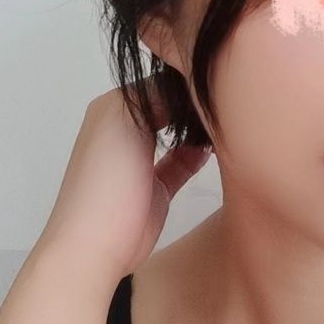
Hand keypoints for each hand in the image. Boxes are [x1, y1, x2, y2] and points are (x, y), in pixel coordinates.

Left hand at [39, 75, 211, 277]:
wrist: (95, 244)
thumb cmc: (106, 177)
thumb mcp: (127, 120)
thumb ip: (157, 96)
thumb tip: (185, 90)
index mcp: (112, 109)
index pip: (155, 84)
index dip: (184, 81)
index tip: (216, 79)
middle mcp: (124, 130)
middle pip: (167, 108)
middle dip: (192, 106)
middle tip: (228, 102)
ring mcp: (140, 161)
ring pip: (176, 136)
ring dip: (196, 131)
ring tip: (225, 125)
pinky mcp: (156, 188)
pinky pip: (181, 163)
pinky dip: (196, 156)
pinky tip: (213, 151)